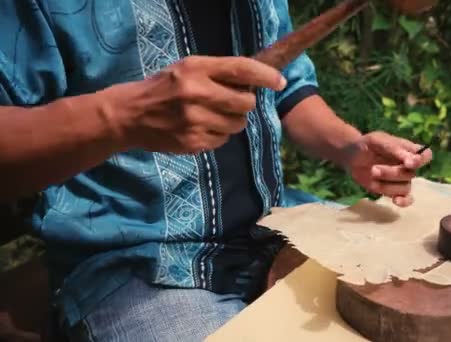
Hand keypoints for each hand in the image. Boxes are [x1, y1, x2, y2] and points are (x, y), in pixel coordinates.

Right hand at [99, 56, 285, 153]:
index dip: (266, 76)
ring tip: (212, 115)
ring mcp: (195, 120)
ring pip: (238, 124)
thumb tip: (255, 82)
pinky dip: (218, 135)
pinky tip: (200, 128)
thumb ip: (217, 73)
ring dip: (232, 121)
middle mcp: (197, 93)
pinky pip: (223, 140)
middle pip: (246, 102)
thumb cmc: (163, 88)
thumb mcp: (187, 69)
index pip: (241, 69)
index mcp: (196, 69)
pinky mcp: (193, 142)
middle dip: (244, 103)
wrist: (130, 116)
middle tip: (231, 102)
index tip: (280, 81)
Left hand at [344, 131, 432, 206]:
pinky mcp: (393, 191)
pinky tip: (396, 201)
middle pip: (411, 173)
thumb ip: (394, 148)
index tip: (408, 163)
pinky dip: (404, 201)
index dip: (421, 160)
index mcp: (408, 150)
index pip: (426, 155)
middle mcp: (408, 166)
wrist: (352, 157)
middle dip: (392, 173)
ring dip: (388, 185)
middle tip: (374, 169)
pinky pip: (406, 199)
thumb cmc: (366, 145)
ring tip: (372, 175)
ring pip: (405, 187)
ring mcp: (401, 180)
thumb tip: (411, 160)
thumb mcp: (376, 140)